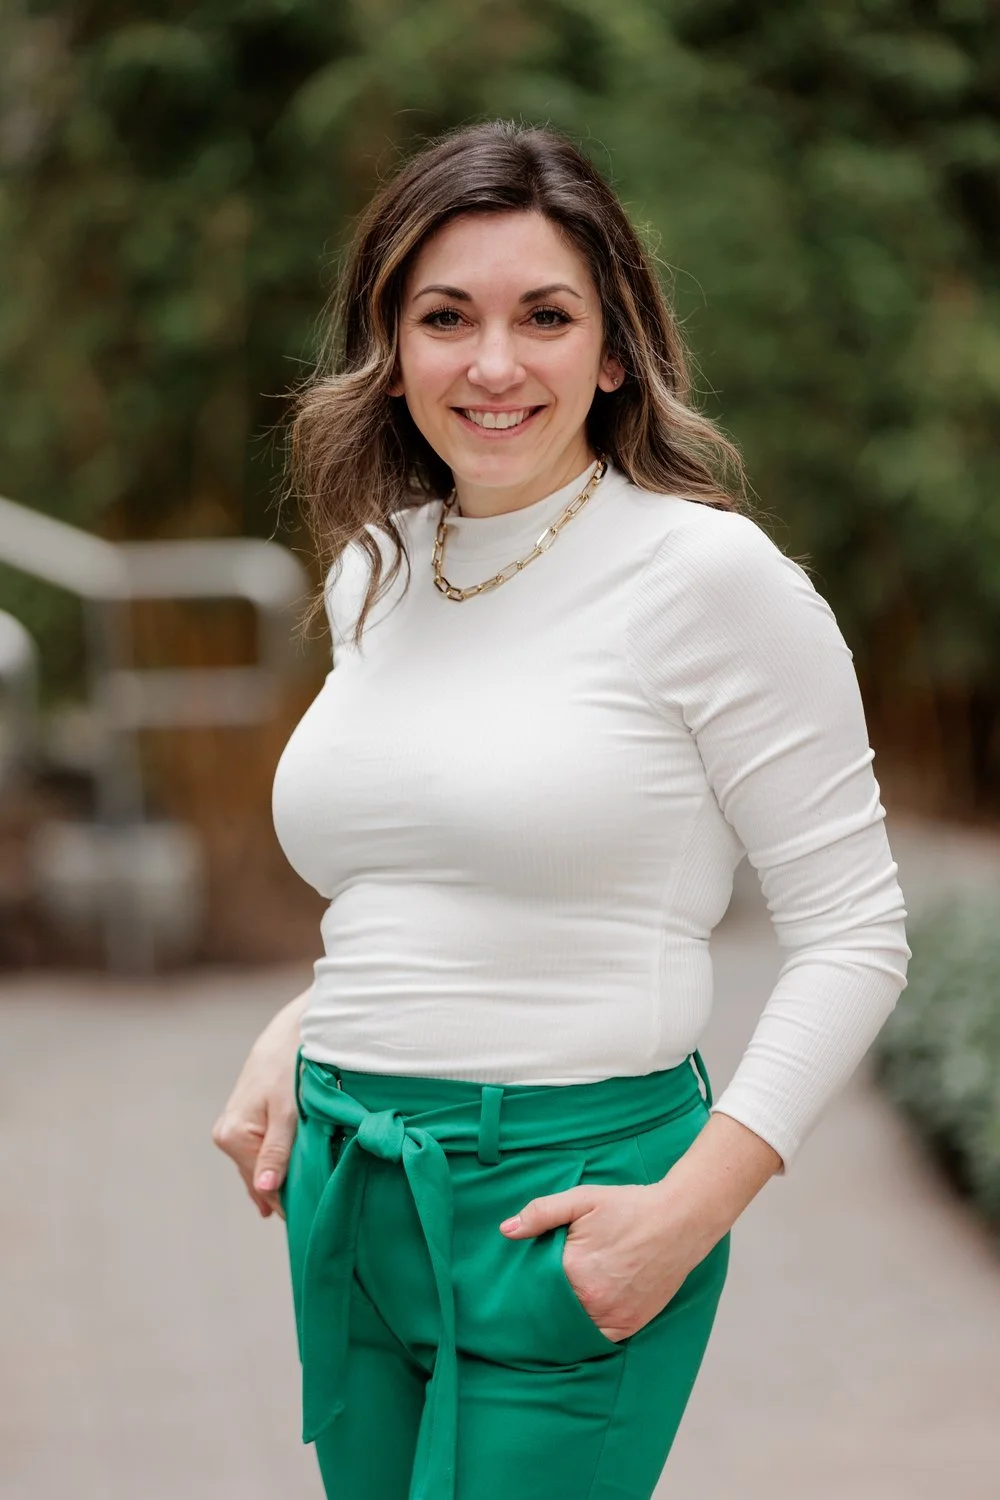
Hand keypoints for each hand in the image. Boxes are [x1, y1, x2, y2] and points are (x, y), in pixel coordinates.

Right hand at [211, 992, 306, 1219]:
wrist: (291, 1029)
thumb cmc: (290, 1067)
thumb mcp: (288, 1113)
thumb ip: (276, 1153)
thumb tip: (264, 1192)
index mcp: (232, 1136)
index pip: (262, 1186)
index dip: (287, 1203)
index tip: (311, 1217)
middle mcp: (226, 1134)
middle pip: (258, 1178)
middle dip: (283, 1192)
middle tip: (313, 1211)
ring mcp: (233, 1127)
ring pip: (260, 1165)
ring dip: (281, 1178)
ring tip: (306, 1198)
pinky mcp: (245, 1118)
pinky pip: (260, 1151)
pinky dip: (275, 1164)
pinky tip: (286, 1181)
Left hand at [499, 1180, 719, 1341]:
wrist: (680, 1220)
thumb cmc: (629, 1207)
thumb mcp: (582, 1200)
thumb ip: (541, 1213)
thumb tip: (506, 1230)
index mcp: (575, 1272)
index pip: (535, 1289)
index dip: (526, 1285)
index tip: (518, 1283)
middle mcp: (593, 1302)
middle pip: (552, 1313)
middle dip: (541, 1306)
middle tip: (530, 1301)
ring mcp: (615, 1317)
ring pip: (574, 1330)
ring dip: (563, 1322)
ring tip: (551, 1312)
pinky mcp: (631, 1324)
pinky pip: (599, 1339)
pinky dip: (587, 1332)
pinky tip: (579, 1318)